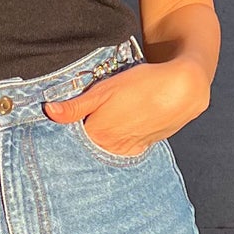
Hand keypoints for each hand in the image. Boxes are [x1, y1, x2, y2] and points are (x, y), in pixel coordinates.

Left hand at [44, 60, 208, 156]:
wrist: (184, 87)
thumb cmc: (142, 83)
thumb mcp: (104, 90)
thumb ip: (76, 106)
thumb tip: (49, 111)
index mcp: (97, 135)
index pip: (71, 141)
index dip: (65, 132)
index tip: (60, 124)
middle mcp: (112, 148)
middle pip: (88, 148)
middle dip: (82, 139)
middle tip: (82, 122)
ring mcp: (129, 150)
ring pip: (106, 150)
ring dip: (101, 141)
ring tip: (104, 123)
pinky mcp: (144, 147)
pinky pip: (123, 150)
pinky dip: (117, 143)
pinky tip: (118, 130)